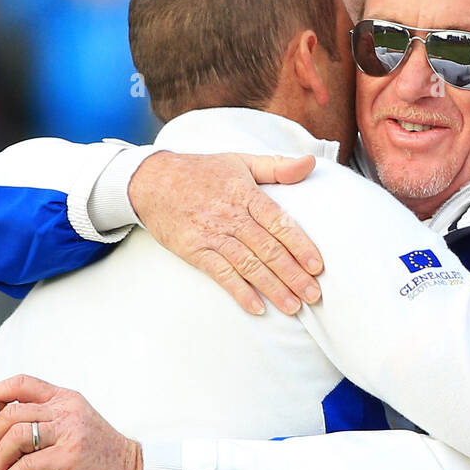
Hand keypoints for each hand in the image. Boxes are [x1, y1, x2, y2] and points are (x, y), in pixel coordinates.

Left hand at [0, 374, 142, 469]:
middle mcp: (67, 410)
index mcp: (65, 398)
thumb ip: (45, 422)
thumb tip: (2, 434)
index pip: (21, 383)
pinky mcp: (71, 458)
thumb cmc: (101, 455)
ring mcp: (70, 432)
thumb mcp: (74, 426)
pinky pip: (28, 465)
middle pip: (11, 413)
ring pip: (16, 436)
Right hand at [129, 150, 323, 315]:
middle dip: (293, 274)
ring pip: (249, 265)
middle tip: (313, 295)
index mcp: (245, 194)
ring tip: (293, 306)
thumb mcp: (240, 161)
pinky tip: (257, 308)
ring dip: (273, 288)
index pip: (279, 222)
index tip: (317, 266)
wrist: (151, 181)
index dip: (300, 245)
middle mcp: (231, 216)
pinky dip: (240, 292)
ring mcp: (212, 235)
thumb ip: (277, 167)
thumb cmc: (201, 172)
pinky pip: (221, 274)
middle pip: (268, 248)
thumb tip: (310, 163)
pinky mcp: (195, 251)